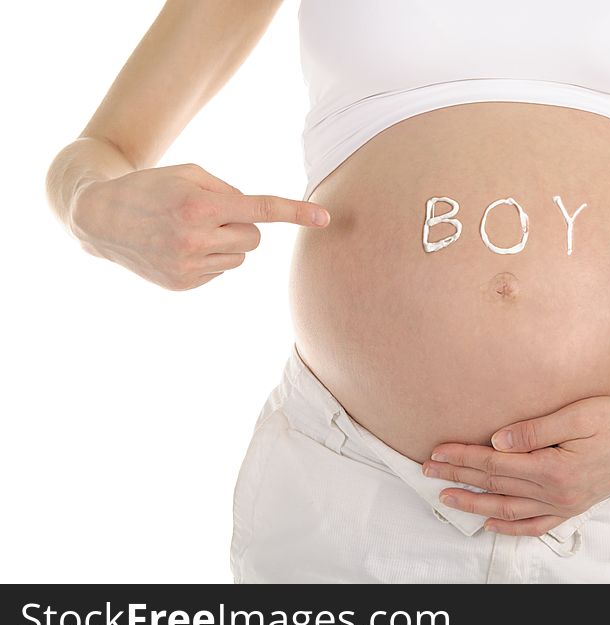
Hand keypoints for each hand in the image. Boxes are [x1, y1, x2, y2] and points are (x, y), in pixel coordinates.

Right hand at [70, 163, 330, 290]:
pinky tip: (180, 248)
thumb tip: (258, 218)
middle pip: (254, 237)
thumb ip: (229, 191)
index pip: (260, 210)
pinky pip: (220, 271)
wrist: (101, 217)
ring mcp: (188, 266)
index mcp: (200, 205)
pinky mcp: (184, 284)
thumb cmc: (154, 187)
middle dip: (241, 226)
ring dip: (225, 243)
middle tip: (210, 215)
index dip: (295, 213)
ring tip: (189, 231)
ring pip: (239, 256)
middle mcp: (195, 239)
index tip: (325, 218)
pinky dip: (209, 258)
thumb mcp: (189, 173)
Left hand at [423, 396, 609, 536]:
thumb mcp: (578, 415)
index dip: (462, 457)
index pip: (494, 464)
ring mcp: (564, 503)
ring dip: (475, 505)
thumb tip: (497, 441)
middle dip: (458, 478)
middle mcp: (556, 492)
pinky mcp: (573, 505)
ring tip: (447, 500)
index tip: (436, 452)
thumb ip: (535, 430)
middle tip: (427, 472)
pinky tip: (493, 525)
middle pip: (495, 485)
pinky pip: (537, 524)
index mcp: (553, 468)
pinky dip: (512, 527)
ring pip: (509, 509)